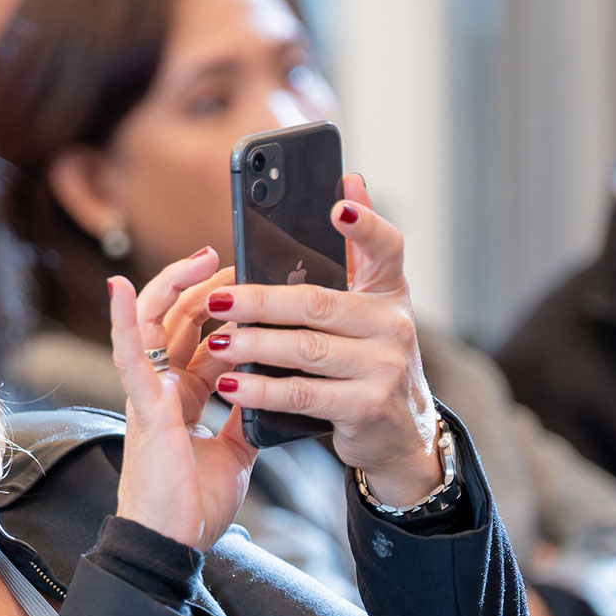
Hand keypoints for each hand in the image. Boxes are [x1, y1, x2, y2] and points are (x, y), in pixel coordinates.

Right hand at [109, 247, 258, 549]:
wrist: (175, 543)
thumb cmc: (194, 505)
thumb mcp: (235, 453)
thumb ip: (244, 419)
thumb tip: (269, 396)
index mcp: (182, 399)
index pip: (200, 340)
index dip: (224, 311)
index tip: (250, 284)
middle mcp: (161, 389)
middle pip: (177, 322)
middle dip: (203, 287)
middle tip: (229, 259)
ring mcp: (148, 394)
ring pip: (153, 324)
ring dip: (175, 286)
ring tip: (202, 258)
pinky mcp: (143, 405)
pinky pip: (129, 355)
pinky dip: (124, 319)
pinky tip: (121, 287)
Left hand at [203, 174, 444, 506]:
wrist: (399, 433)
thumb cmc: (369, 359)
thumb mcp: (369, 306)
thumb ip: (356, 252)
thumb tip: (349, 181)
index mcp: (391, 292)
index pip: (387, 248)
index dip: (364, 225)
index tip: (336, 205)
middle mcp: (395, 326)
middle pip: (319, 303)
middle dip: (262, 301)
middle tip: (218, 300)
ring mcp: (384, 368)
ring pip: (306, 350)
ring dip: (254, 345)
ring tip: (217, 342)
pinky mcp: (366, 408)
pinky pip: (302, 395)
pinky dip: (261, 391)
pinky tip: (230, 386)